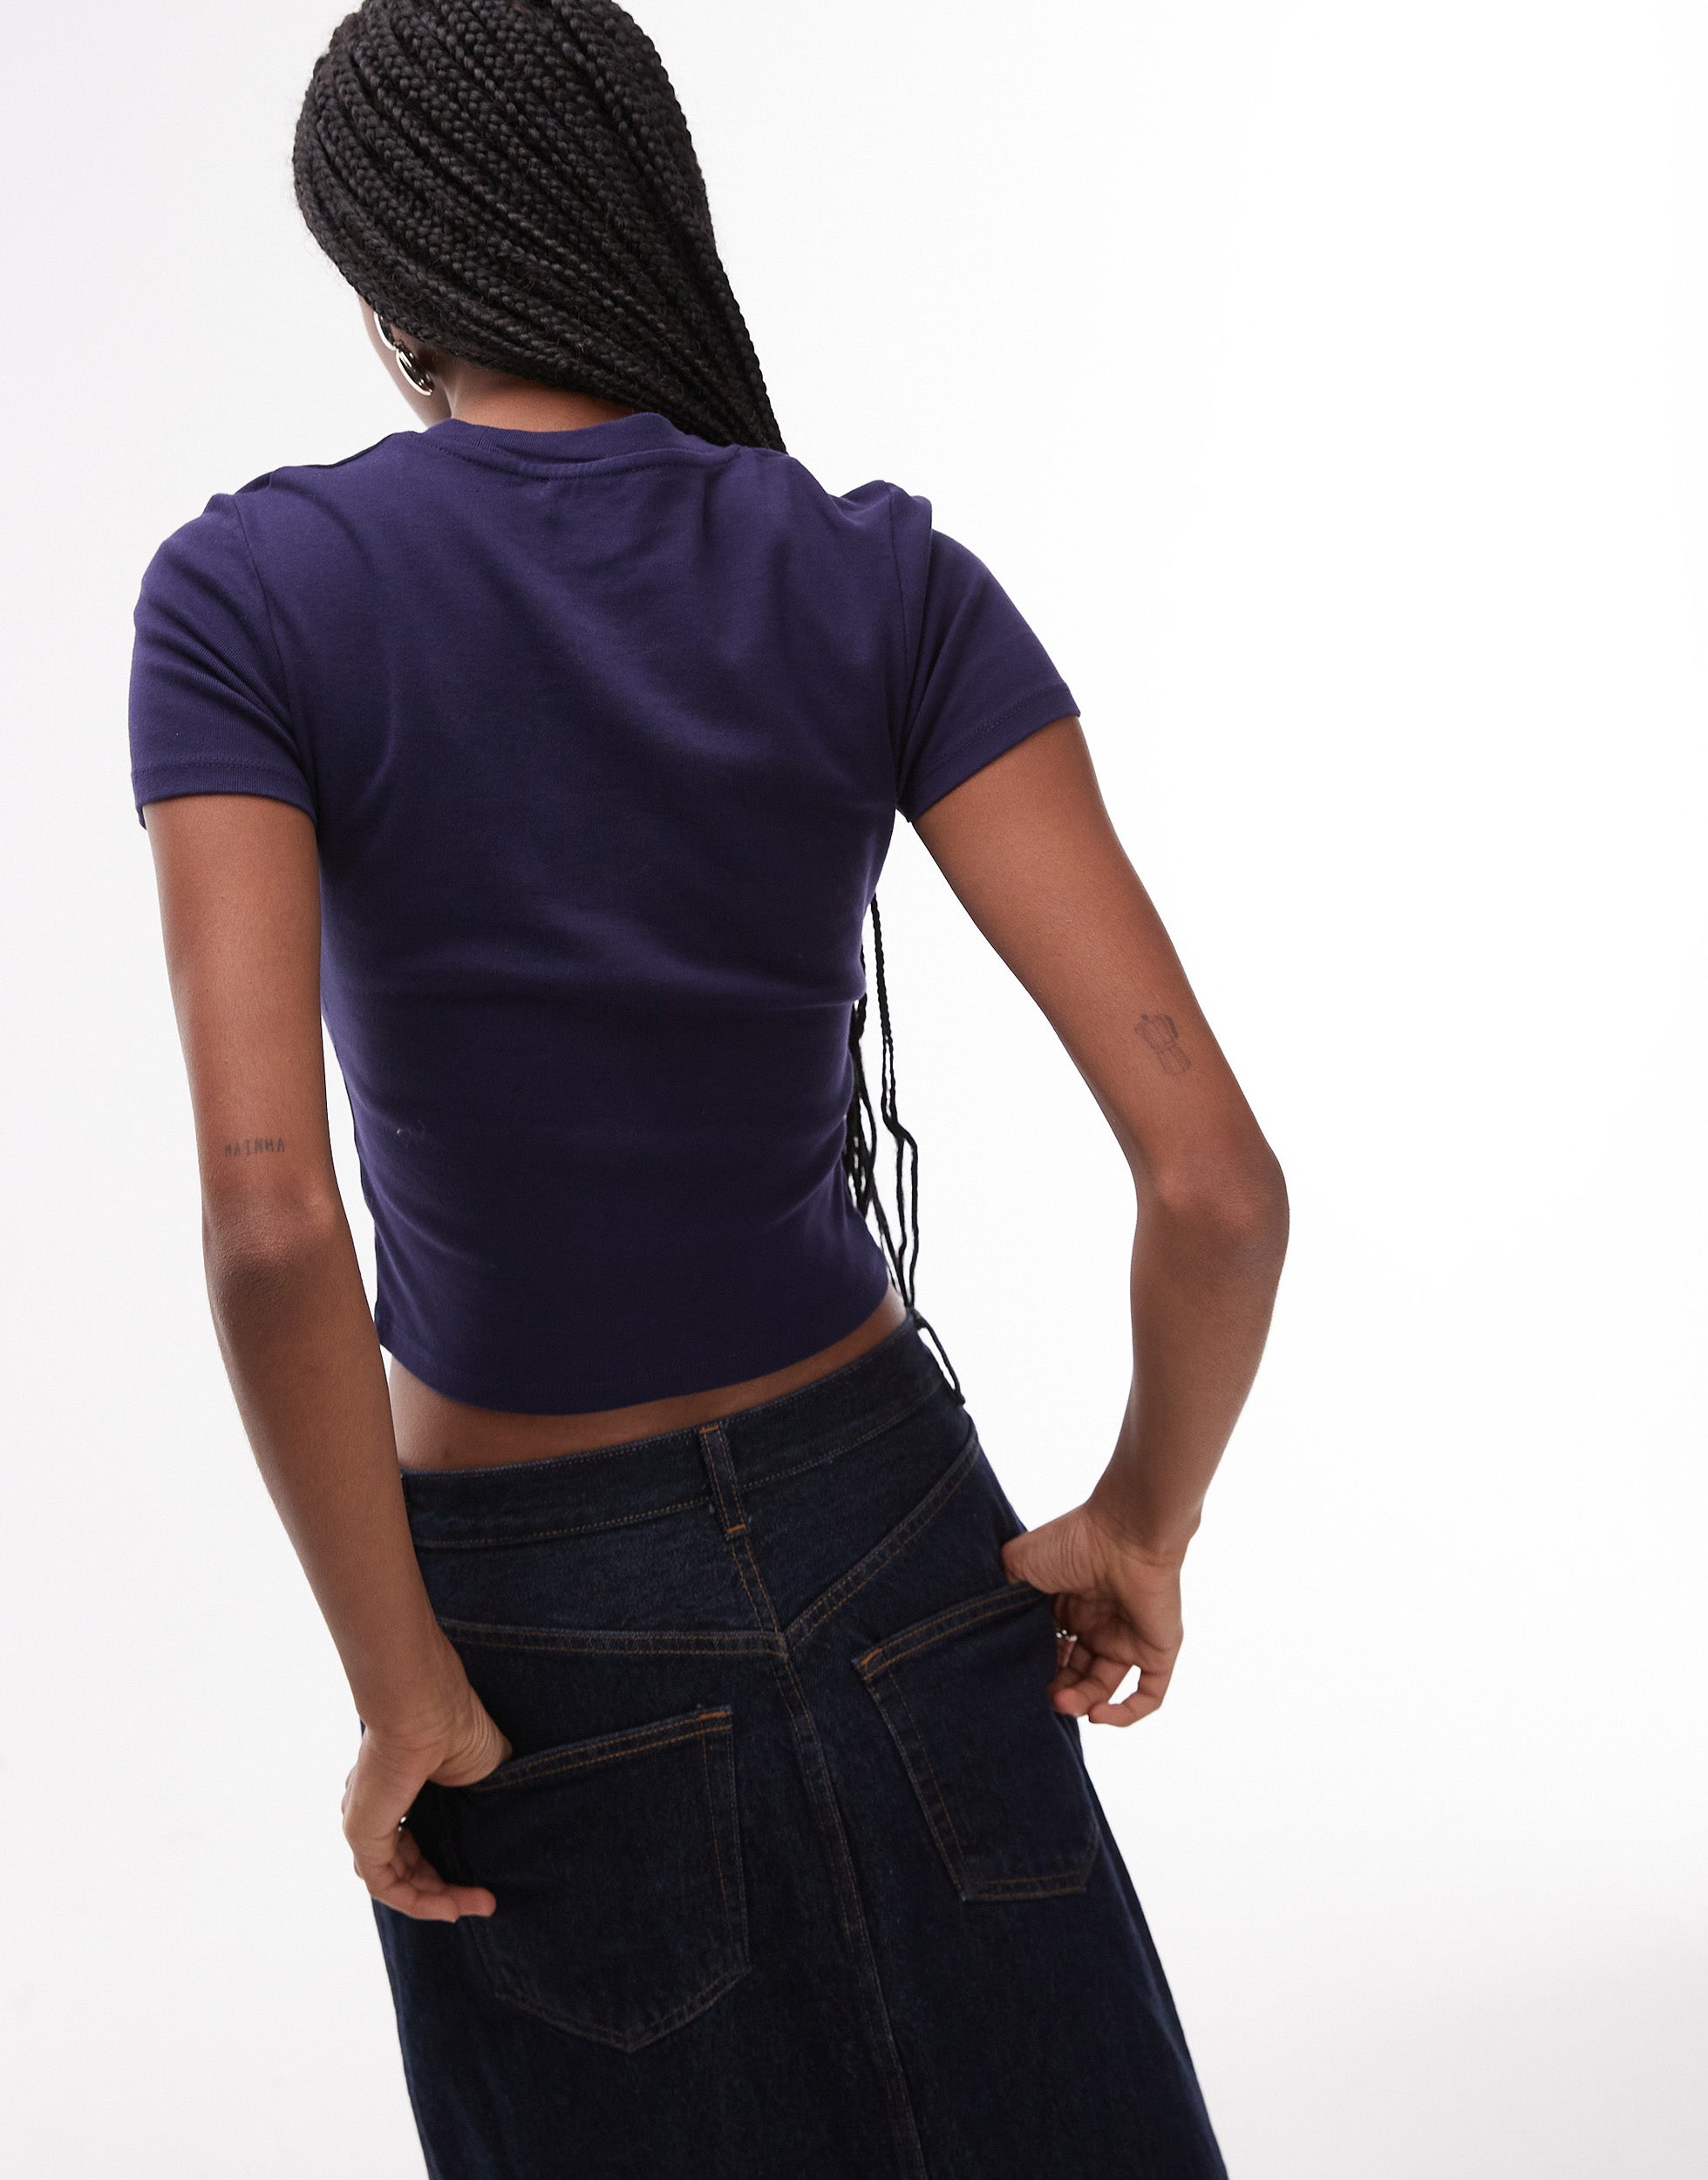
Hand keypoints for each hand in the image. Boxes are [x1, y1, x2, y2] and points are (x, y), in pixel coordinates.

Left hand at [342, 1662, 511, 1920]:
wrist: (429, 1708)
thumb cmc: (460, 1726)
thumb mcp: (483, 1771)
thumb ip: (487, 1800)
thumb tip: (512, 1822)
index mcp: (401, 1787)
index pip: (418, 1842)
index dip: (449, 1868)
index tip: (484, 1884)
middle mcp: (379, 1806)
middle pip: (408, 1866)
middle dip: (447, 1890)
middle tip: (485, 1901)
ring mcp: (367, 1821)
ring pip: (398, 1880)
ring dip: (437, 1900)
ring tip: (475, 1906)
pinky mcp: (363, 1833)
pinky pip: (387, 1885)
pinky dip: (419, 1902)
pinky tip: (451, 1908)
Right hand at [1002, 1502, 1185, 1725]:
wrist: (1126, 1531)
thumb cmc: (1073, 1542)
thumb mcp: (1019, 1564)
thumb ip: (1002, 1595)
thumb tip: (990, 1629)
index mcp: (1069, 1607)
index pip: (1050, 1651)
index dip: (1035, 1668)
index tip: (1019, 1677)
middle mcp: (1099, 1625)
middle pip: (1075, 1675)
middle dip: (1056, 1692)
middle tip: (1042, 1697)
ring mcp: (1129, 1639)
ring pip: (1103, 1688)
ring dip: (1081, 1704)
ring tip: (1062, 1703)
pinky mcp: (1157, 1649)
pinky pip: (1148, 1695)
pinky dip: (1125, 1714)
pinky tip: (1098, 1714)